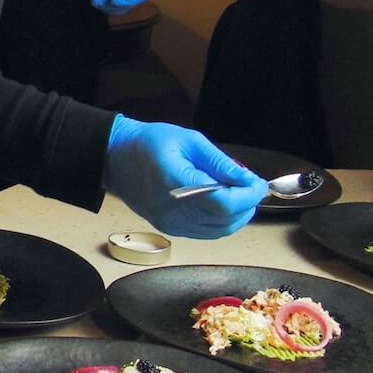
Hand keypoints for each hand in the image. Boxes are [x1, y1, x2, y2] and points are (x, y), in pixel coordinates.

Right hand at [104, 115, 268, 237]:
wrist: (114, 156)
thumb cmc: (148, 142)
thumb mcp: (188, 140)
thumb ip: (219, 162)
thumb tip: (247, 179)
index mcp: (176, 182)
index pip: (223, 201)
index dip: (248, 195)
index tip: (257, 183)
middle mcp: (172, 209)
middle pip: (225, 219)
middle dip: (247, 203)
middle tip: (251, 185)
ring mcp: (170, 222)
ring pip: (219, 230)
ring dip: (237, 215)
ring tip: (239, 193)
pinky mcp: (169, 228)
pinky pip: (206, 233)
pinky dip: (222, 222)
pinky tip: (223, 204)